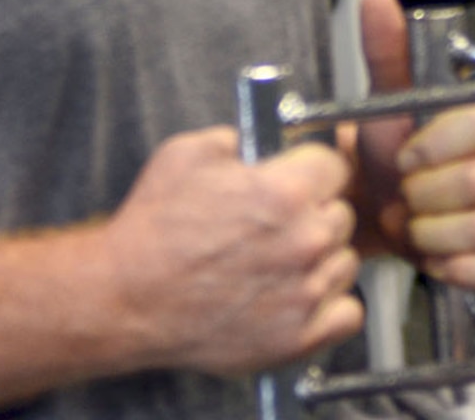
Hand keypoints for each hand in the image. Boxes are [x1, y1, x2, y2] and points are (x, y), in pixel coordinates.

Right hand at [99, 126, 362, 377]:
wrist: (127, 297)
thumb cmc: (153, 229)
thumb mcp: (188, 153)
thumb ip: (236, 137)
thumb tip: (257, 140)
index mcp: (284, 192)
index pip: (335, 166)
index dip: (313, 169)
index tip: (301, 178)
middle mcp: (303, 241)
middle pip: (341, 215)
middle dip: (315, 213)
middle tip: (282, 222)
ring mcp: (303, 292)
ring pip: (345, 262)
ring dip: (322, 259)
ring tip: (284, 260)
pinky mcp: (297, 337)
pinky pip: (347, 312)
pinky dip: (331, 305)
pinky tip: (301, 293)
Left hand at [352, 0, 474, 288]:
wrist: (381, 205)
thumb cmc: (390, 149)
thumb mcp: (385, 99)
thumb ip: (386, 50)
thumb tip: (377, 0)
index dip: (436, 147)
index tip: (402, 157)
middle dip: (427, 196)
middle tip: (401, 194)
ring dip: (433, 233)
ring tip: (410, 222)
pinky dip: (456, 267)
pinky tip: (431, 253)